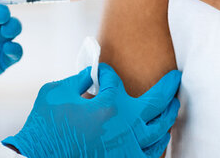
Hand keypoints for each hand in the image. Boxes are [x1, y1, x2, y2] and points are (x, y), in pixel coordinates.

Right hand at [3, 63, 181, 157]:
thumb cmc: (44, 128)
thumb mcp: (55, 93)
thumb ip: (77, 79)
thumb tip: (92, 74)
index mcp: (110, 105)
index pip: (115, 81)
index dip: (107, 72)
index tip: (102, 70)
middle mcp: (126, 126)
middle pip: (158, 102)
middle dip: (168, 87)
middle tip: (175, 79)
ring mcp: (129, 149)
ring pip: (160, 131)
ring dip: (168, 116)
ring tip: (172, 107)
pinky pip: (151, 155)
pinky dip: (158, 144)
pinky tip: (160, 138)